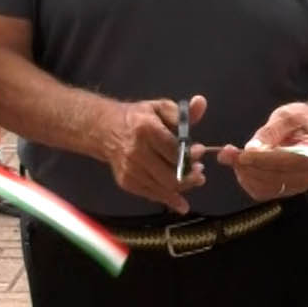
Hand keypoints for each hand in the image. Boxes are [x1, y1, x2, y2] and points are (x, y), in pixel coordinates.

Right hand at [96, 95, 207, 213]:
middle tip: (200, 172)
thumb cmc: (138, 117)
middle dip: (190, 176)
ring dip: (183, 187)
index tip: (200, 151)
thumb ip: (183, 111)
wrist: (106, 130)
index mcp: (146, 130)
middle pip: (170, 174)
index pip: (174, 150)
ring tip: (195, 180)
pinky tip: (181, 203)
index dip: (191, 155)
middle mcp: (137, 152)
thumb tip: (201, 102)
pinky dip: (168, 200)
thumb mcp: (160, 108)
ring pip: (163, 187)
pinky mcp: (126, 182)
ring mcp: (130, 169)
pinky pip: (152, 194)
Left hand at [216, 102, 307, 202]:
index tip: (242, 154)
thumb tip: (250, 149)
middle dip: (250, 168)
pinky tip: (241, 167)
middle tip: (228, 155)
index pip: (288, 162)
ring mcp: (301, 185)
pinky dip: (249, 181)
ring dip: (246, 175)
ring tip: (232, 158)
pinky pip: (265, 192)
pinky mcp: (288, 190)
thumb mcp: (286, 116)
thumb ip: (269, 132)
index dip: (263, 160)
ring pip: (268, 188)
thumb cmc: (301, 119)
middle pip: (277, 178)